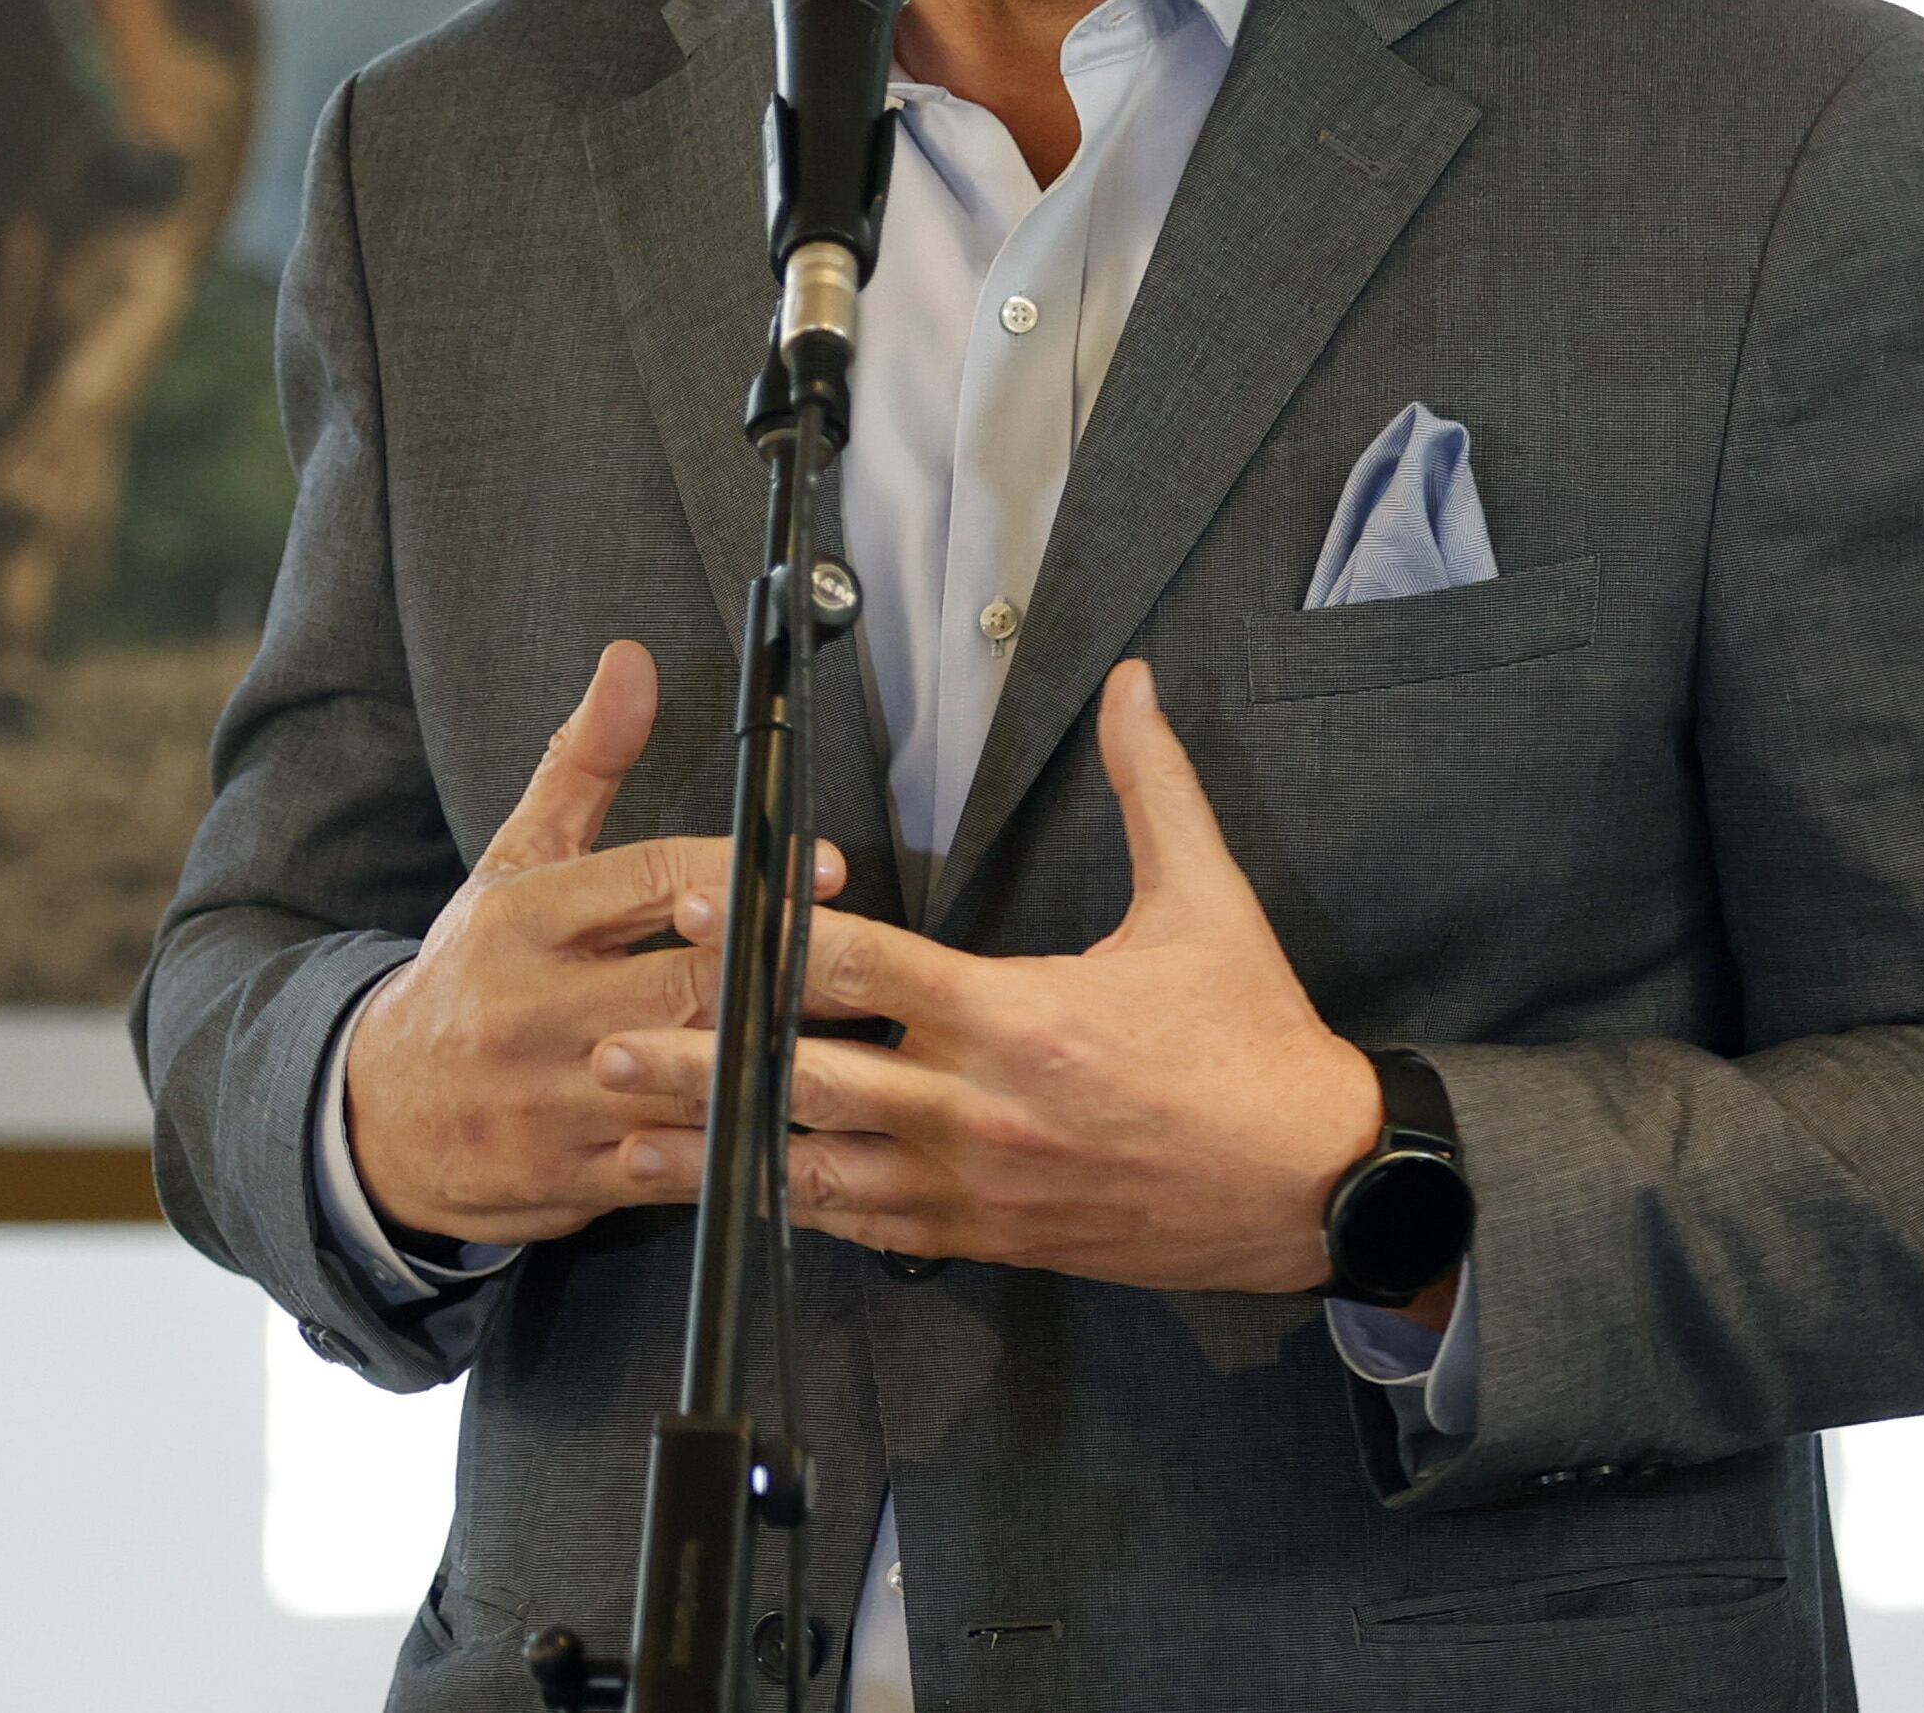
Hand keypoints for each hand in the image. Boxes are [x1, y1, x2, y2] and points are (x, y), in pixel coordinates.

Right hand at [345, 642, 845, 1246]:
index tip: (822, 868)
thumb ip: (583, 766)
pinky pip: (677, 1165)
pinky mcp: (571, 1176)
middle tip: (867, 961)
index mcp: (522, 919)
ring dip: (774, 1064)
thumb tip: (631, 663)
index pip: (647, 880)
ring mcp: (552, 1099)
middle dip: (782, 974)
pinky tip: (796, 1125)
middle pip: (686, 984)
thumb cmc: (471, 975)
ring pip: (690, 1081)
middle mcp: (532, 1006)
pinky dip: (738, 1146)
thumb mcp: (512, 864)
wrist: (380, 1116)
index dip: (739, 871)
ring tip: (860, 1047)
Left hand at [616, 659, 1383, 1293]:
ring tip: (630, 1143)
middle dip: (703, 1064)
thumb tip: (1133, 685)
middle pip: (809, 1080)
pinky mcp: (989, 1238)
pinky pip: (871, 1230)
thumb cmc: (1257, 1047)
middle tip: (609, 1044)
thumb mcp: (1209, 904)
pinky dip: (796, 1212)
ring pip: (821, 1171)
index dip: (769, 933)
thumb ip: (1153, 787)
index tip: (694, 902)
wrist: (1315, 1188)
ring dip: (724, 1154)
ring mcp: (976, 1185)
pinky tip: (736, 1203)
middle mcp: (978, 1107)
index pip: (863, 967)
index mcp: (1015, 1017)